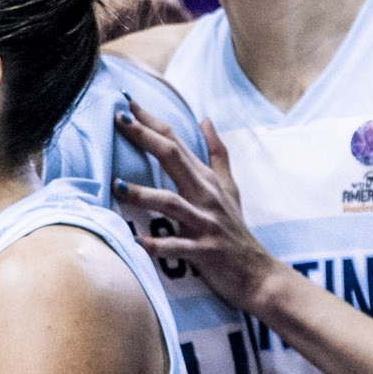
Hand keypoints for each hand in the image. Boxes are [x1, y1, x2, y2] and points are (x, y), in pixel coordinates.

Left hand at [110, 103, 290, 318]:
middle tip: (119, 119)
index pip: (175, 142)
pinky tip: (137, 242)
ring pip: (172, 203)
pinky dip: (158, 245)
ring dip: (143, 194)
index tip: (126, 101)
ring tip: (116, 186)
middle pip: (173, 158)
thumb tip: (205, 119)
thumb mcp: (229, 187)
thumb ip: (216, 153)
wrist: (257, 271)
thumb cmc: (235, 228)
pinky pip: (177, 247)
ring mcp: (204, 223)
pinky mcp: (204, 251)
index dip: (152, 121)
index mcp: (206, 179)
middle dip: (145, 138)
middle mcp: (205, 196)